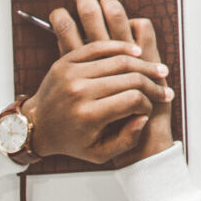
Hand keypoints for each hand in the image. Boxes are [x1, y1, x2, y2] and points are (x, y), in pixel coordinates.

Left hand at [26, 0, 173, 161]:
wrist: (36, 125)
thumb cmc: (68, 140)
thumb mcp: (98, 154)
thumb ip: (125, 140)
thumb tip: (144, 117)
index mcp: (87, 115)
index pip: (131, 100)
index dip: (148, 103)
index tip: (151, 108)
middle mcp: (80, 91)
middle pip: (128, 78)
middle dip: (151, 83)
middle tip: (164, 87)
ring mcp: (72, 72)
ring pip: (117, 59)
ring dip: (142, 63)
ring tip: (157, 69)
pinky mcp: (67, 60)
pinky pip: (98, 46)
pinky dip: (120, 46)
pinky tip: (136, 51)